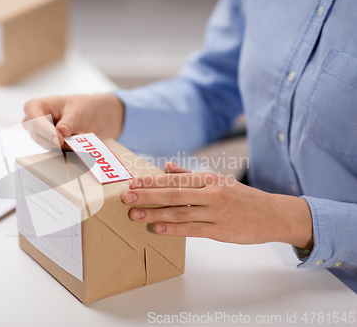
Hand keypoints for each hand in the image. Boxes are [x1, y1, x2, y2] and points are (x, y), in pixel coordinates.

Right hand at [23, 94, 123, 148]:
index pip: (35, 121)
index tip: (59, 140)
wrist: (90, 115)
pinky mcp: (47, 143)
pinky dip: (66, 148)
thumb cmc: (80, 107)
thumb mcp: (77, 110)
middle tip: (76, 138)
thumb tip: (61, 132)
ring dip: (64, 144)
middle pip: (38, 135)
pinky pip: (54, 150)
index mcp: (35, 106)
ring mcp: (38, 133)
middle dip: (56, 140)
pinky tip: (76, 142)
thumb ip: (68, 121)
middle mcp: (32, 121)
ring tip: (79, 135)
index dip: (46, 131)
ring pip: (46, 145)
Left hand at [122, 162, 313, 249]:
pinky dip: (173, 229)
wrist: (272, 215)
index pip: (175, 178)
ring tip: (135, 215)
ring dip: (155, 214)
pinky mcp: (219, 231)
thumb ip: (190, 174)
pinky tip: (157, 229)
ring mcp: (215, 212)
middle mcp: (211, 193)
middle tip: (126, 198)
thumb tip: (167, 167)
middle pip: (173, 194)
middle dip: (147, 196)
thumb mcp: (218, 180)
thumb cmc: (242, 197)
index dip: (152, 181)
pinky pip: (192, 229)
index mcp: (208, 179)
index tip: (132, 183)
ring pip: (180, 212)